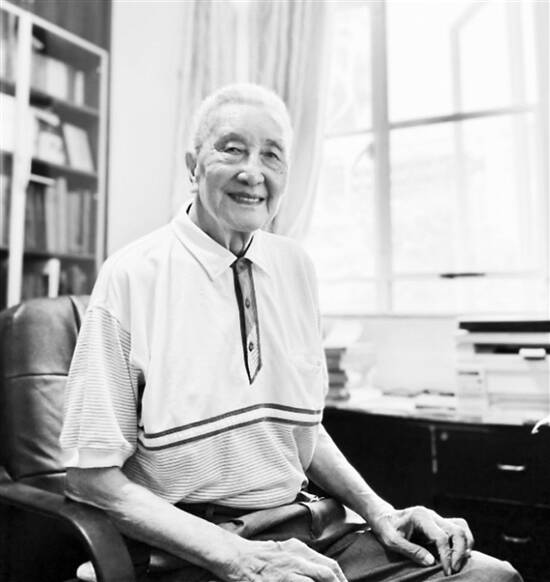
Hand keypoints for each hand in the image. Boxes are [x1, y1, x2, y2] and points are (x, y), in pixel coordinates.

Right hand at [225, 537, 346, 581]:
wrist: (237, 557)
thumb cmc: (261, 555)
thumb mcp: (286, 549)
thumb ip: (304, 558)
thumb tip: (323, 571)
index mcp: (301, 550)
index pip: (330, 566)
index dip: (341, 580)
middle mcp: (298, 560)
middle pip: (328, 575)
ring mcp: (289, 573)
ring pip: (318, 579)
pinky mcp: (280, 581)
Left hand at [370, 506, 473, 575]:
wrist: (384, 517)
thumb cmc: (386, 529)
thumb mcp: (392, 541)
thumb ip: (410, 550)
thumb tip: (431, 562)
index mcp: (420, 516)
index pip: (441, 537)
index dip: (447, 556)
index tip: (447, 572)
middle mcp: (432, 514)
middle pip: (457, 531)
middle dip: (460, 552)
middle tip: (454, 570)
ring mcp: (437, 517)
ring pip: (461, 527)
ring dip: (466, 546)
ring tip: (459, 563)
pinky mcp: (440, 523)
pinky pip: (459, 528)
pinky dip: (464, 541)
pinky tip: (458, 555)